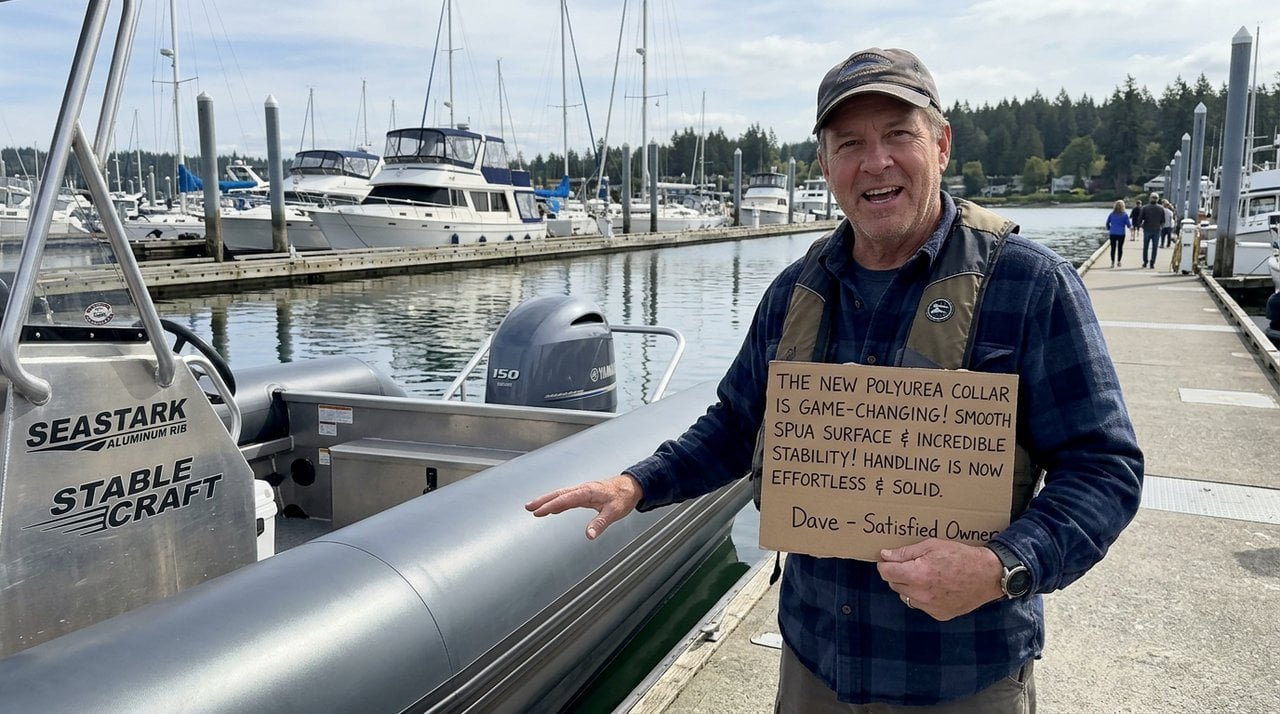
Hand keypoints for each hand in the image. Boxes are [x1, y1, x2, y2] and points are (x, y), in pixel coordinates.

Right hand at [525, 474, 642, 539]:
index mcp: (587, 492)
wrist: (631, 486)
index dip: (551, 505)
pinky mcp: (585, 493)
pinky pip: (567, 497)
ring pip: (561, 494)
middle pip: (558, 494)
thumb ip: (600, 523)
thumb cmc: (623, 497)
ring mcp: (583, 490)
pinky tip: (553, 509)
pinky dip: (557, 501)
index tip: (538, 512)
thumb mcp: (614, 512)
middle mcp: (582, 489)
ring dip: (547, 500)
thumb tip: (589, 535)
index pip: (565, 499)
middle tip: (528, 507)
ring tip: (533, 507)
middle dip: (543, 500)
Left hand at [876, 539, 1003, 620]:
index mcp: (916, 575)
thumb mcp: (932, 546)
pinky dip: (923, 597)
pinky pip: (921, 605)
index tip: (889, 559)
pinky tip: (936, 587)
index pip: (885, 573)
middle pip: (894, 584)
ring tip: (926, 575)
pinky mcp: (939, 614)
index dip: (885, 564)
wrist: (987, 575)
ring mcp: (930, 607)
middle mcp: (921, 595)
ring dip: (910, 586)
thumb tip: (885, 556)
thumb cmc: (960, 556)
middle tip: (912, 564)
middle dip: (898, 574)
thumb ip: (905, 553)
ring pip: (907, 596)